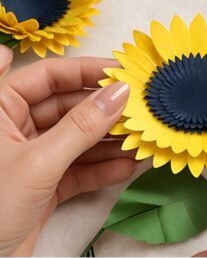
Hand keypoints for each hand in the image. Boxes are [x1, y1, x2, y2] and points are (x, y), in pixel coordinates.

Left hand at [0, 47, 134, 255]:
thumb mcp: (40, 162)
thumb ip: (81, 127)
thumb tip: (118, 94)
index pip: (47, 76)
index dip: (84, 71)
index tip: (121, 72)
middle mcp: (14, 130)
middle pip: (67, 108)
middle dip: (103, 110)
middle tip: (140, 110)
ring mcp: (31, 159)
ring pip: (77, 140)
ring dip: (109, 141)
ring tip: (141, 139)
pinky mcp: (44, 187)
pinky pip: (79, 170)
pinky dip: (102, 169)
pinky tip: (127, 167)